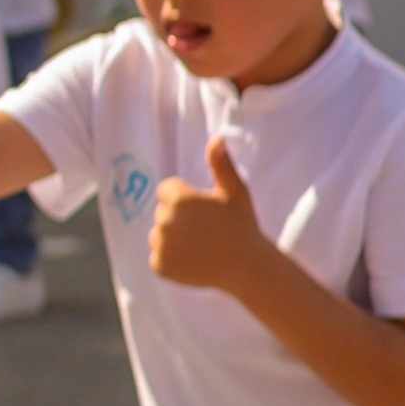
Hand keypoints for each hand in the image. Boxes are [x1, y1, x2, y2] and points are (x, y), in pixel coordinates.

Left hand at [147, 138, 268, 295]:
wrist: (246, 267)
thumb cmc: (242, 226)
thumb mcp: (235, 191)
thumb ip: (221, 164)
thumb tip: (217, 138)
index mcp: (179, 199)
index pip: (166, 190)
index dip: (185, 198)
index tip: (204, 210)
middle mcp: (165, 221)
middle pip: (162, 212)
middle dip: (178, 218)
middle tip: (205, 229)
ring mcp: (161, 245)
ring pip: (158, 235)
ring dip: (173, 238)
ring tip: (200, 245)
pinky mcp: (159, 266)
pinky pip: (158, 256)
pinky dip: (171, 259)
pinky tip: (194, 260)